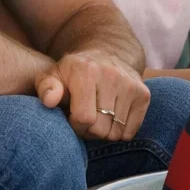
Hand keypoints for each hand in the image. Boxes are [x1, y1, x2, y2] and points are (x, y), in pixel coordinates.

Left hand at [35, 49, 149, 140]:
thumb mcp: (54, 75)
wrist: (106, 55)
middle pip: (101, 129)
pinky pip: (131, 132)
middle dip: (89, 132)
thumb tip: (50, 101)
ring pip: (116, 133)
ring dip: (104, 133)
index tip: (71, 118)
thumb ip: (46, 88)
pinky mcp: (143, 94)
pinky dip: (120, 132)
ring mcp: (130, 84)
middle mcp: (111, 75)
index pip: (83, 118)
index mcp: (86, 71)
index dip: (75, 126)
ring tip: (97, 119)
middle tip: (84, 122)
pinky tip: (112, 119)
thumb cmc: (74, 73)